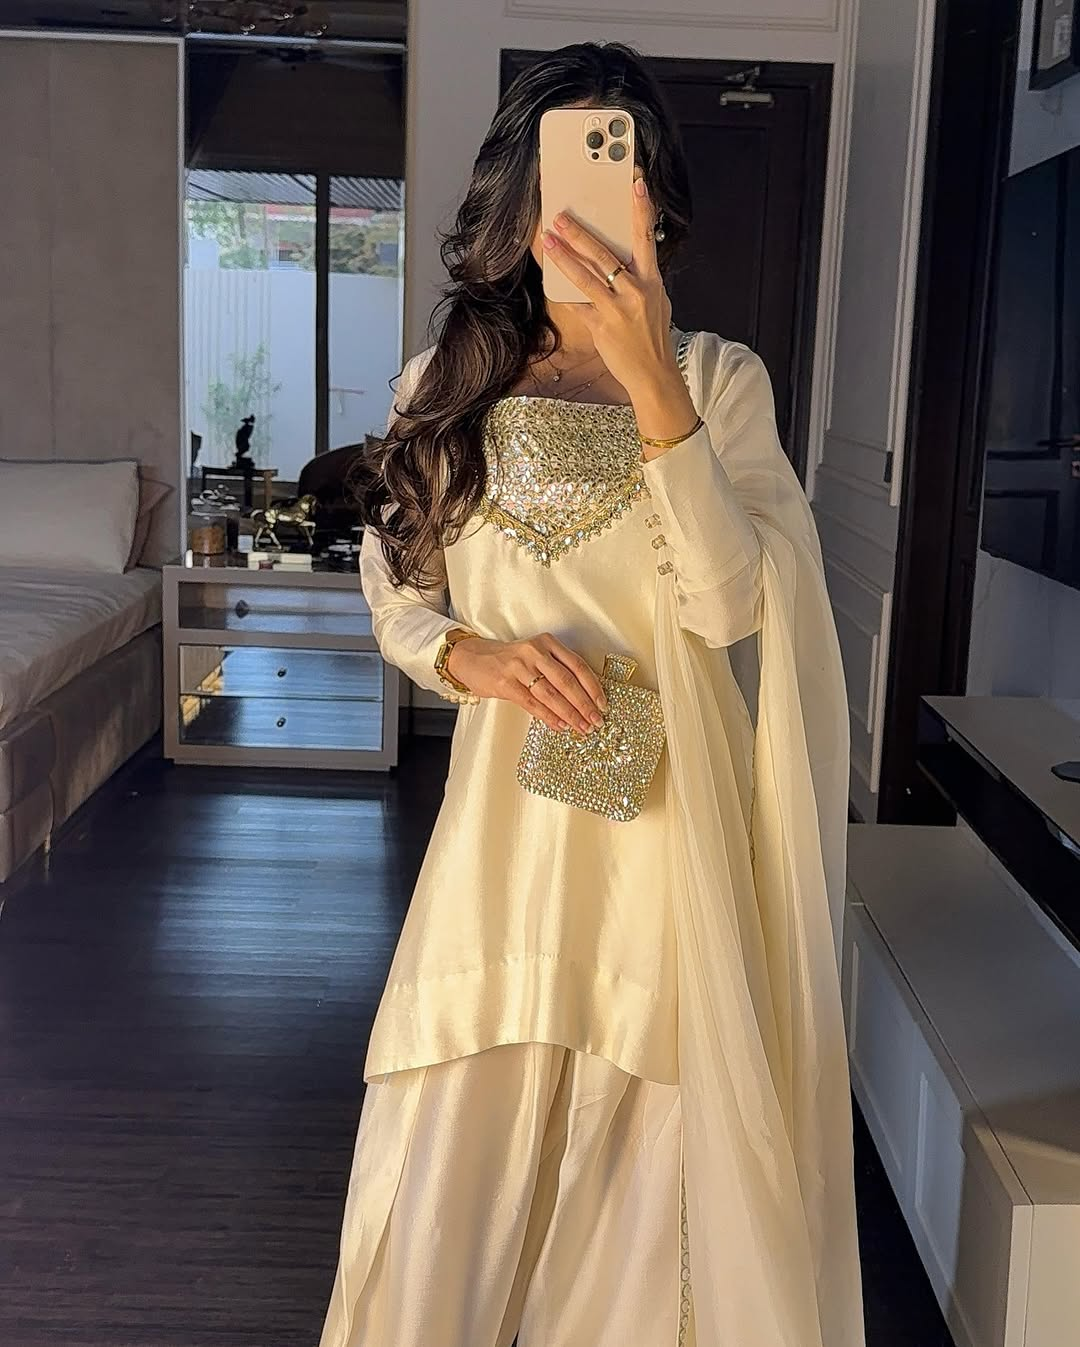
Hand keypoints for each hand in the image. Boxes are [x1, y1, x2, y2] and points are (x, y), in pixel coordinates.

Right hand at [449, 632, 606, 733]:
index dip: (593, 687)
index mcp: (547, 642)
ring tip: (581, 727)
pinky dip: (548, 717)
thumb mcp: (535, 656)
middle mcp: (535, 651)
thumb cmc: (508, 660)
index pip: (578, 665)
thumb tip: (583, 698)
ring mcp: (519, 667)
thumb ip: (557, 670)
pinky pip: (532, 703)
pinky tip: (559, 726)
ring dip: (569, 714)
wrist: (472, 658)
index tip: (602, 704)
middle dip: (584, 704)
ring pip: (551, 694)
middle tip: (596, 721)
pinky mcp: (505, 683)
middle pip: (567, 681)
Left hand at [540, 177, 698, 440]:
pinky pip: (578, 305)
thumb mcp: (656, 301)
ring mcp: (617, 310)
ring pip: (586, 277)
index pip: (647, 238)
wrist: (654, 373)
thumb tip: (619, 260)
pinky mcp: (601, 327)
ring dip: (564, 257)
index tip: (636, 183)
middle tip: (560, 217)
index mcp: (652, 281)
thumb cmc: (652, 336)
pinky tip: (550, 281)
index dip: (642, 209)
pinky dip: (563, 293)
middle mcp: (636, 291)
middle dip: (580, 234)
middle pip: (605, 255)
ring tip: (548, 241)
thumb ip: (640, 279)